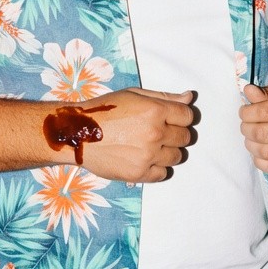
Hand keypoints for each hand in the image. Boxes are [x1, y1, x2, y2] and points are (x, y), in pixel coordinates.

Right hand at [79, 88, 194, 182]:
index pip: (188, 116)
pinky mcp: (139, 173)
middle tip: (158, 132)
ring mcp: (148, 155)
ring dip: (168, 151)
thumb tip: (190, 97)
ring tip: (150, 146)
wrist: (78, 133)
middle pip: (185, 137)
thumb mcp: (134, 95)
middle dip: (176, 133)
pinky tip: (145, 158)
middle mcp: (155, 133)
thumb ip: (165, 97)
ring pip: (177, 156)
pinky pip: (164, 173)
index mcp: (155, 111)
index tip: (171, 119)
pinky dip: (158, 167)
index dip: (181, 117)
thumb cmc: (105, 111)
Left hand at [239, 82, 267, 174]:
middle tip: (245, 126)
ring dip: (251, 146)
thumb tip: (248, 90)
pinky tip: (259, 152)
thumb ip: (264, 92)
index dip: (247, 113)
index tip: (244, 112)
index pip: (264, 111)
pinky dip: (260, 161)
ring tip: (251, 138)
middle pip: (263, 134)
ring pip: (267, 153)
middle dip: (247, 130)